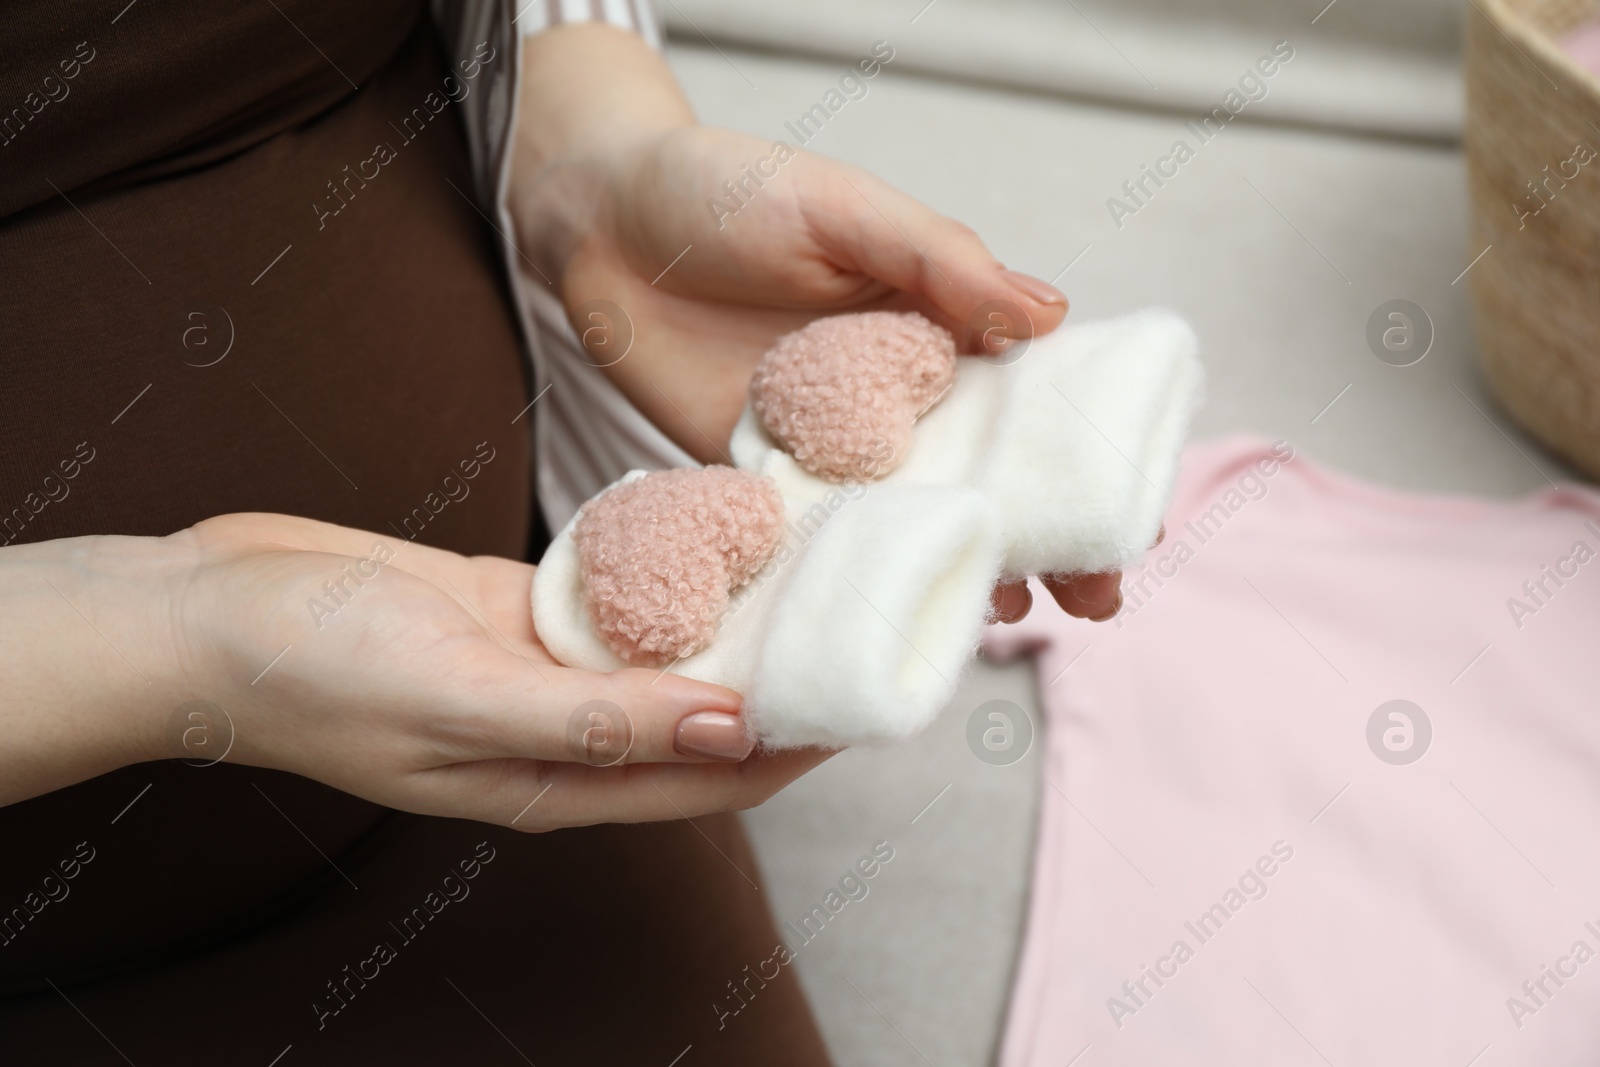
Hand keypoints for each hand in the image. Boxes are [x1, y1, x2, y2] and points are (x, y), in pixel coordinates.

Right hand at [156, 513, 830, 828]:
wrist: (206, 611)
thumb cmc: (314, 668)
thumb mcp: (461, 697)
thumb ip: (595, 722)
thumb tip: (730, 727)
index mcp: (557, 781)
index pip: (715, 778)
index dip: (799, 745)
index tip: (874, 696)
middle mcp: (563, 733)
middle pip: (706, 714)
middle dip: (785, 677)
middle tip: (866, 613)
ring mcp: (540, 670)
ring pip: (667, 650)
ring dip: (735, 619)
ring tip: (815, 567)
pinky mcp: (515, 609)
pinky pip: (617, 596)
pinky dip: (668, 572)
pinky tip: (719, 532)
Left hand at [509, 25, 1122, 622]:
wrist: (600, 223)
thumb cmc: (727, 188)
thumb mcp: (844, 208)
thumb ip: (939, 261)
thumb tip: (1052, 317)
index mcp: (937, 326)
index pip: (1033, 404)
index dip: (1085, 461)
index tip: (1133, 517)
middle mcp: (896, 398)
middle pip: (988, 481)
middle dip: (1047, 542)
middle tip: (1094, 602)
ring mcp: (831, 448)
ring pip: (914, 526)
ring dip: (961, 575)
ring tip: (1006, 621)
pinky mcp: (761, 481)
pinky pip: (818, 541)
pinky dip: (855, 585)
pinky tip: (888, 623)